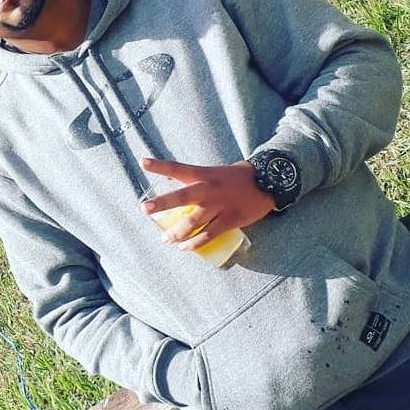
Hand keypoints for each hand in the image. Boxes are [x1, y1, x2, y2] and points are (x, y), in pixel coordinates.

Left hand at [140, 157, 274, 251]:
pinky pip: (208, 235)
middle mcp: (209, 189)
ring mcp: (219, 206)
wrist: (267, 182)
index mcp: (204, 175)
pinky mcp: (229, 220)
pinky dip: (195, 243)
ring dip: (176, 233)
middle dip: (162, 203)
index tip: (143, 162)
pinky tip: (185, 248)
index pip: (178, 168)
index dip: (160, 165)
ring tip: (165, 239)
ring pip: (193, 222)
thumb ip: (194, 178)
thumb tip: (170, 180)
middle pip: (181, 197)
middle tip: (145, 208)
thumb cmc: (235, 178)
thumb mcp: (213, 172)